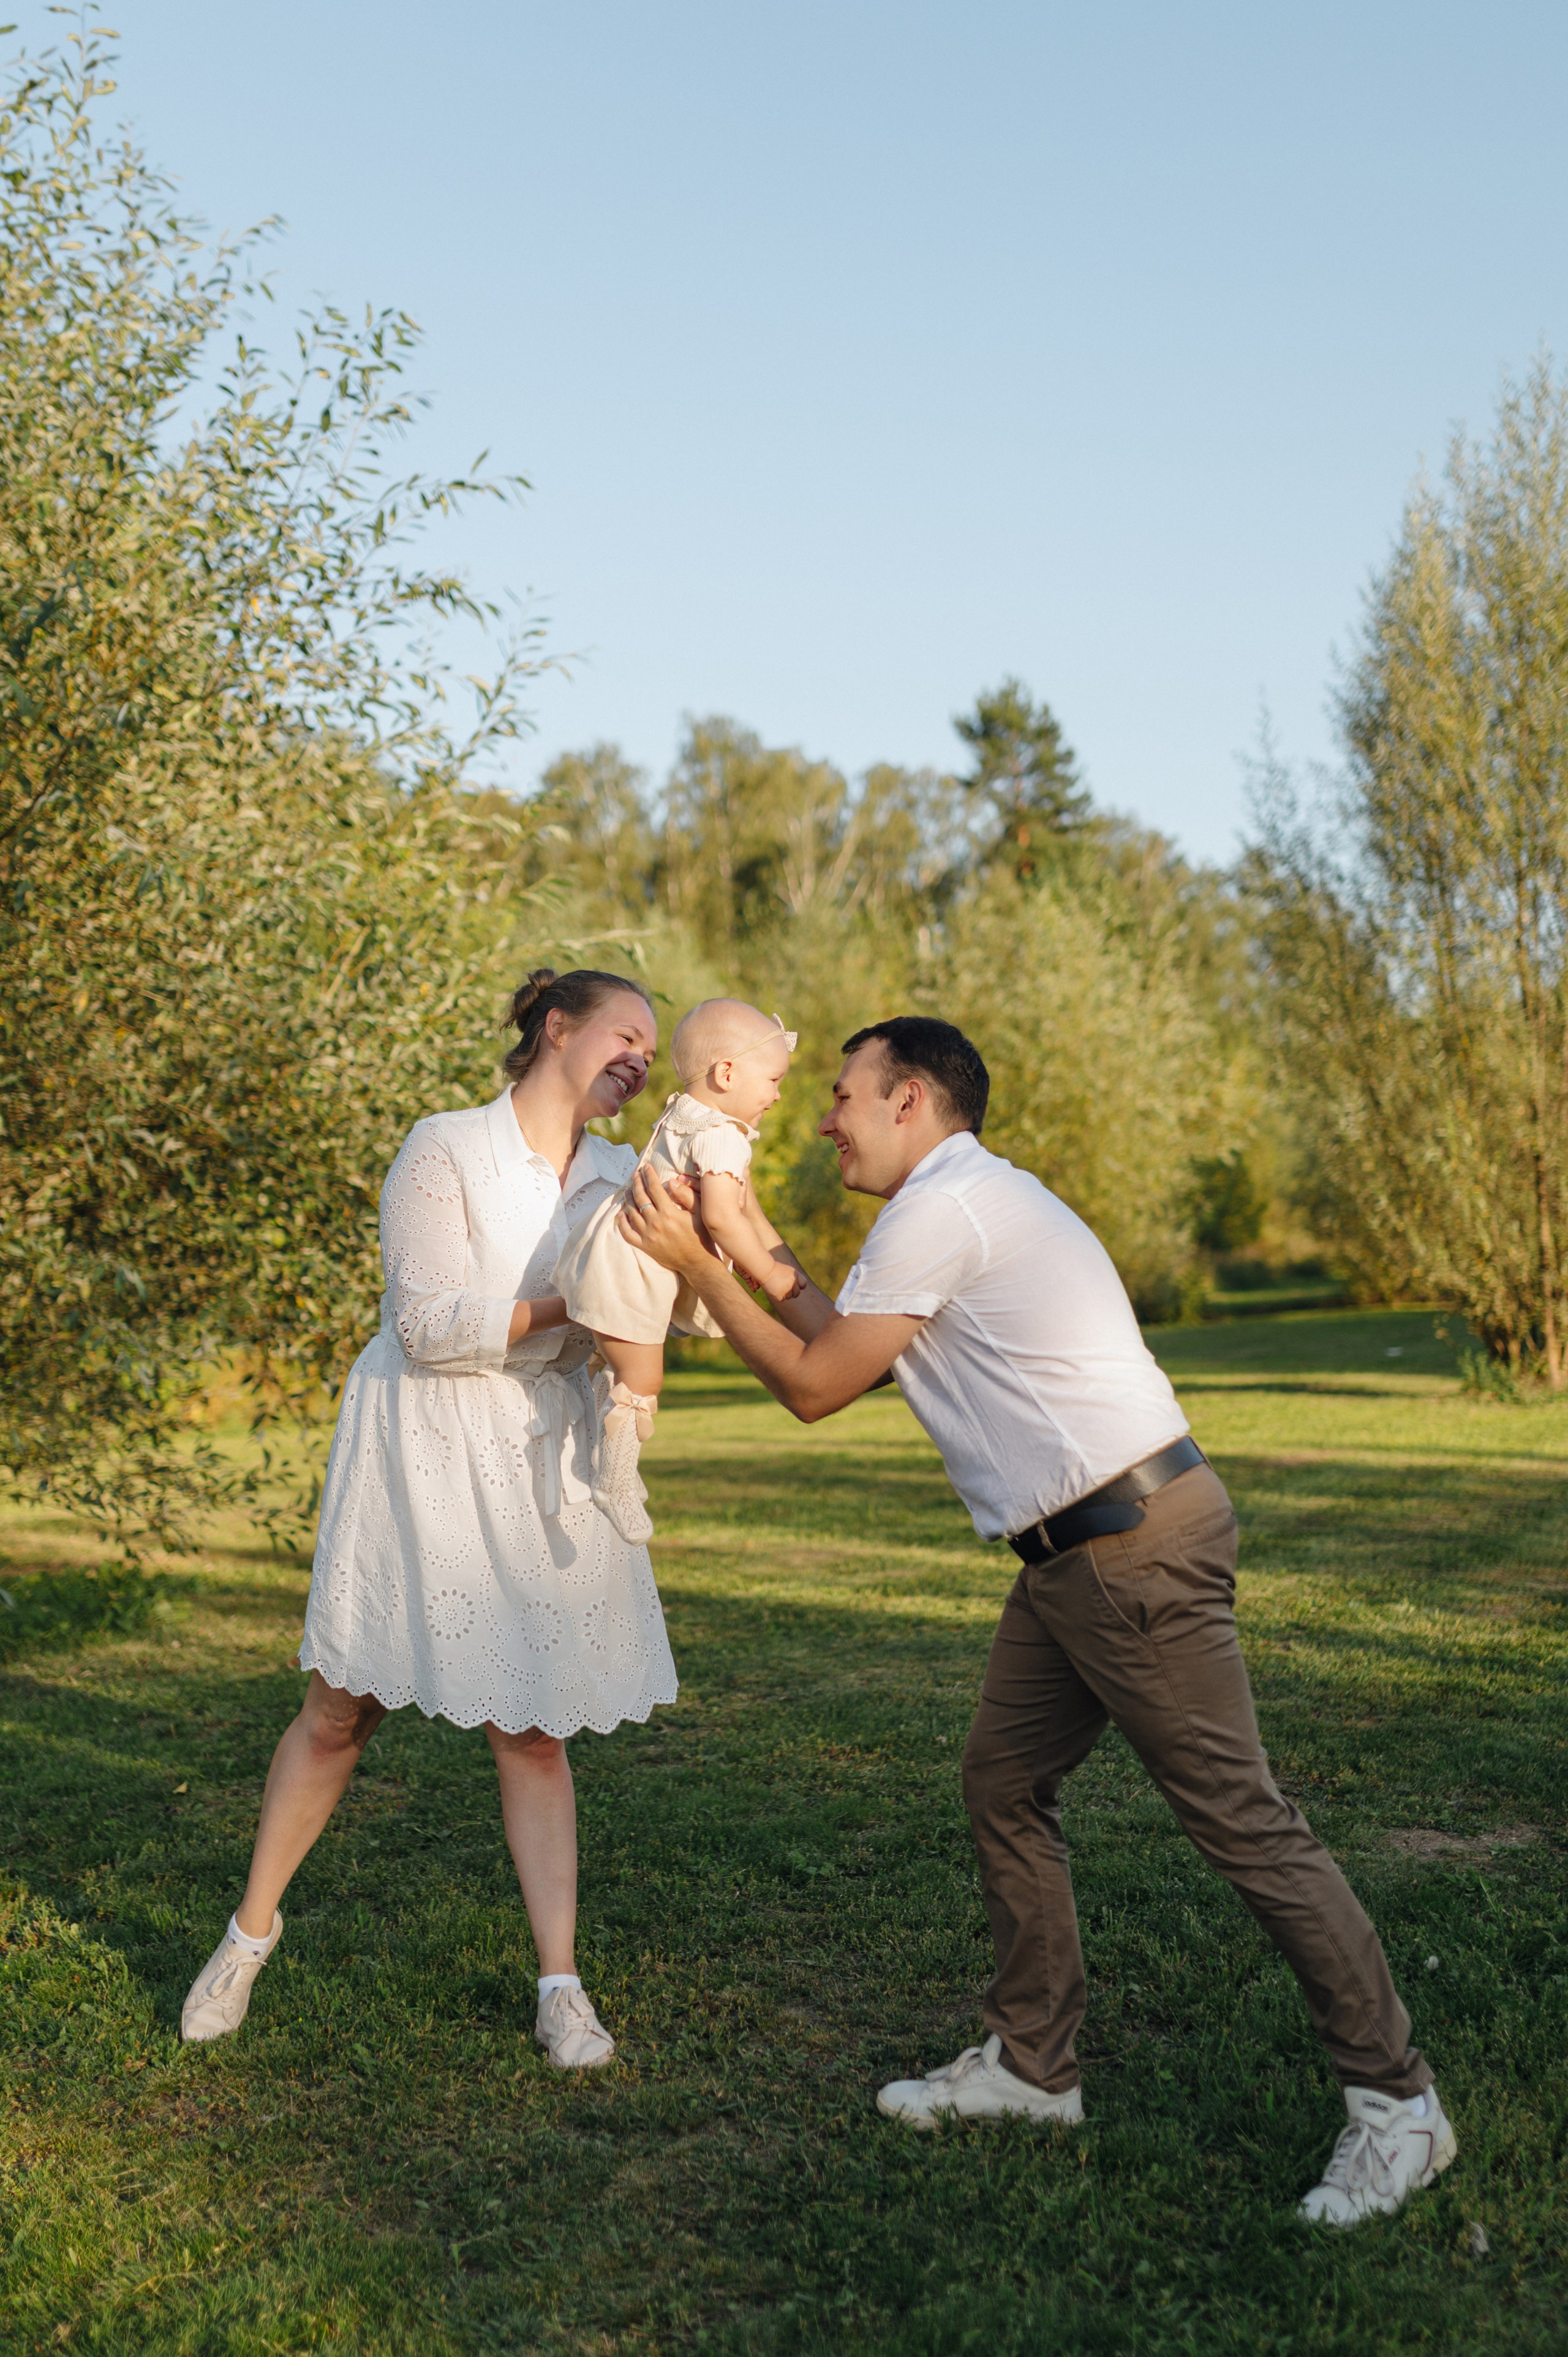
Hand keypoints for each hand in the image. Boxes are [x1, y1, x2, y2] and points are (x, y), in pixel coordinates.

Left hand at [618, 1161, 710, 1276]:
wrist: (698, 1262)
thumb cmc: (701, 1236)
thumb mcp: (699, 1213)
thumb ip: (686, 1195)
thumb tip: (672, 1182)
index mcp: (669, 1213)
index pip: (655, 1188)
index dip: (649, 1175)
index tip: (646, 1167)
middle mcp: (656, 1223)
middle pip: (640, 1197)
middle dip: (637, 1183)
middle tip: (635, 1175)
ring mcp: (648, 1236)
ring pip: (632, 1213)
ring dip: (628, 1199)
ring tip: (628, 1190)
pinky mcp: (645, 1246)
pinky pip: (627, 1233)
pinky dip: (622, 1222)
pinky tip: (621, 1213)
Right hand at [761, 1263, 804, 1303]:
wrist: (764, 1270)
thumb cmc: (773, 1269)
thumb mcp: (787, 1271)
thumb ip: (793, 1279)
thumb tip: (799, 1288)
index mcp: (796, 1275)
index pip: (803, 1284)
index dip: (798, 1286)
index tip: (793, 1286)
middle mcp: (794, 1282)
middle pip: (797, 1293)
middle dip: (791, 1293)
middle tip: (783, 1289)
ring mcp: (788, 1289)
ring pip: (789, 1297)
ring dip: (783, 1294)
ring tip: (776, 1286)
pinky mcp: (781, 1295)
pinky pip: (781, 1299)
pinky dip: (776, 1296)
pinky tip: (772, 1289)